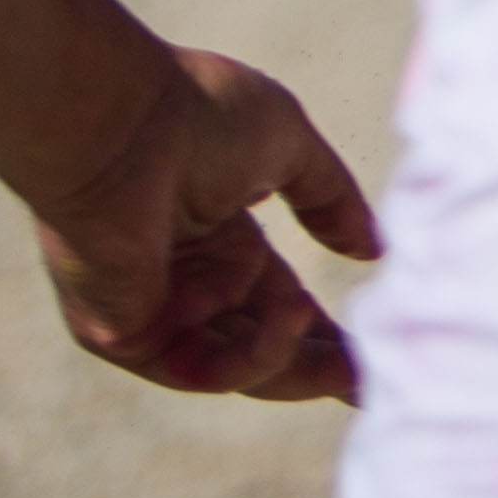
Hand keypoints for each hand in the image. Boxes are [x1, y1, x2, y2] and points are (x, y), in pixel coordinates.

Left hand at [21, 45, 377, 403]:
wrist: (120, 119)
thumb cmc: (197, 114)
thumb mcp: (288, 146)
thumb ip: (330, 198)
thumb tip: (372, 248)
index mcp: (220, 239)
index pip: (280, 303)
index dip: (326, 330)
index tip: (377, 352)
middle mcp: (185, 283)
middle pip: (261, 346)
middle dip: (318, 368)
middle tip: (372, 383)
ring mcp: (153, 313)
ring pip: (235, 365)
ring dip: (295, 366)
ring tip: (347, 357)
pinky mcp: (123, 335)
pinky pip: (197, 367)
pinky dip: (252, 353)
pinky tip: (292, 318)